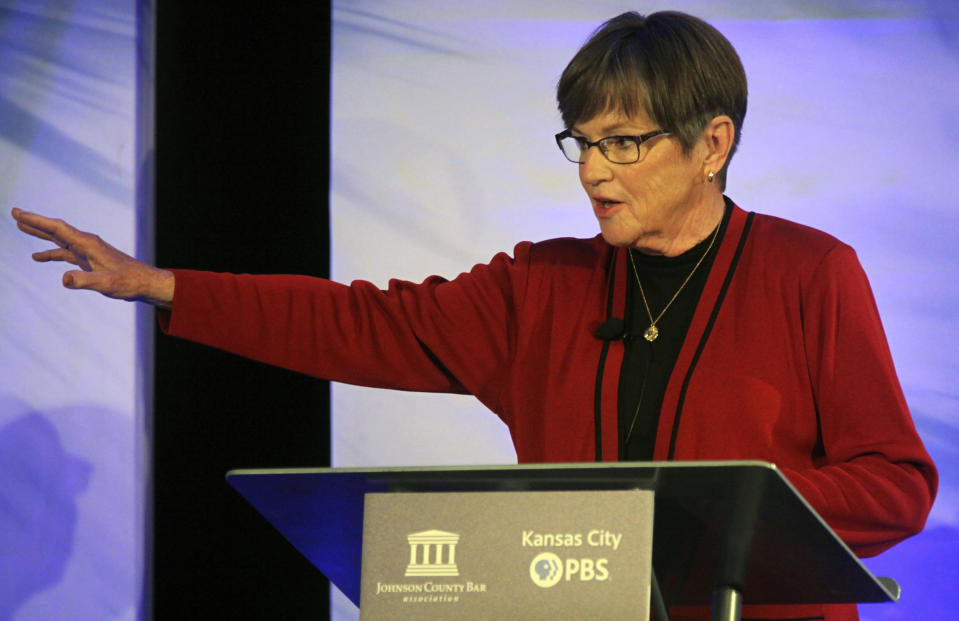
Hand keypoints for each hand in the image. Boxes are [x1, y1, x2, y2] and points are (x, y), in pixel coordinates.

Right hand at [11, 208, 174, 308]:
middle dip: (35, 222)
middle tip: (14, 213)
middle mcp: (87, 243)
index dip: (37, 220)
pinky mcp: (90, 260)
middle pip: (56, 229)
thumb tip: (64, 280)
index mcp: (88, 244)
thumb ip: (85, 281)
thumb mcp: (106, 284)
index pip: (58, 229)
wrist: (146, 283)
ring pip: (59, 240)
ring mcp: (88, 251)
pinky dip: (51, 253)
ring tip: (21, 227)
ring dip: (41, 234)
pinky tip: (39, 257)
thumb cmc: (129, 282)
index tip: (18, 213)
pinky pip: (65, 253)